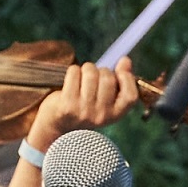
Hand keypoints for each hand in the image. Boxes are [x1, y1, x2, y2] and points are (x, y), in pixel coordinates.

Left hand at [27, 57, 142, 149]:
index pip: (130, 96)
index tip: (119, 71)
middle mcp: (101, 116)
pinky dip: (73, 71)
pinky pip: (74, 73)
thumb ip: (119, 81)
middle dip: (100, 70)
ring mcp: (84, 111)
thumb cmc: (85, 107)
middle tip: (93, 76)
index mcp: (115, 115)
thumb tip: (126, 60)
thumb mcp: (105, 100)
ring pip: (91, 73)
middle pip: (108, 78)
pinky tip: (71, 78)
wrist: (57, 126)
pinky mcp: (67, 105)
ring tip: (82, 77)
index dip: (127, 78)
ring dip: (86, 69)